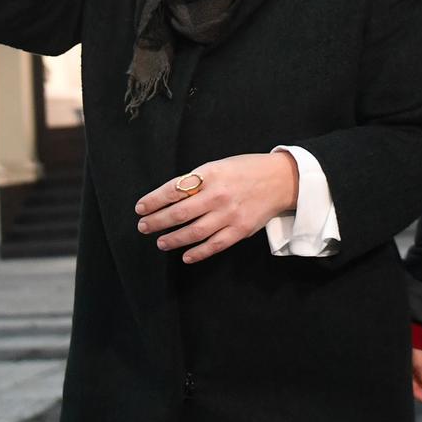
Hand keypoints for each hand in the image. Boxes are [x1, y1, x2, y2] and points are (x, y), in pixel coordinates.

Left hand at [133, 151, 299, 263]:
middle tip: (143, 227)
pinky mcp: (240, 230)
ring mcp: (230, 214)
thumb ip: (197, 181)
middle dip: (157, 221)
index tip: (140, 208)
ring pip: (194, 232)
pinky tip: (185, 256)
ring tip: (160, 242)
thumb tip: (170, 196)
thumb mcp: (219, 166)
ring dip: (173, 239)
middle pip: (179, 213)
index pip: (174, 189)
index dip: (154, 200)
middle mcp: (218, 195)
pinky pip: (215, 245)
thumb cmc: (246, 170)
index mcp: (210, 175)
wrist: (282, 180)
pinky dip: (198, 253)